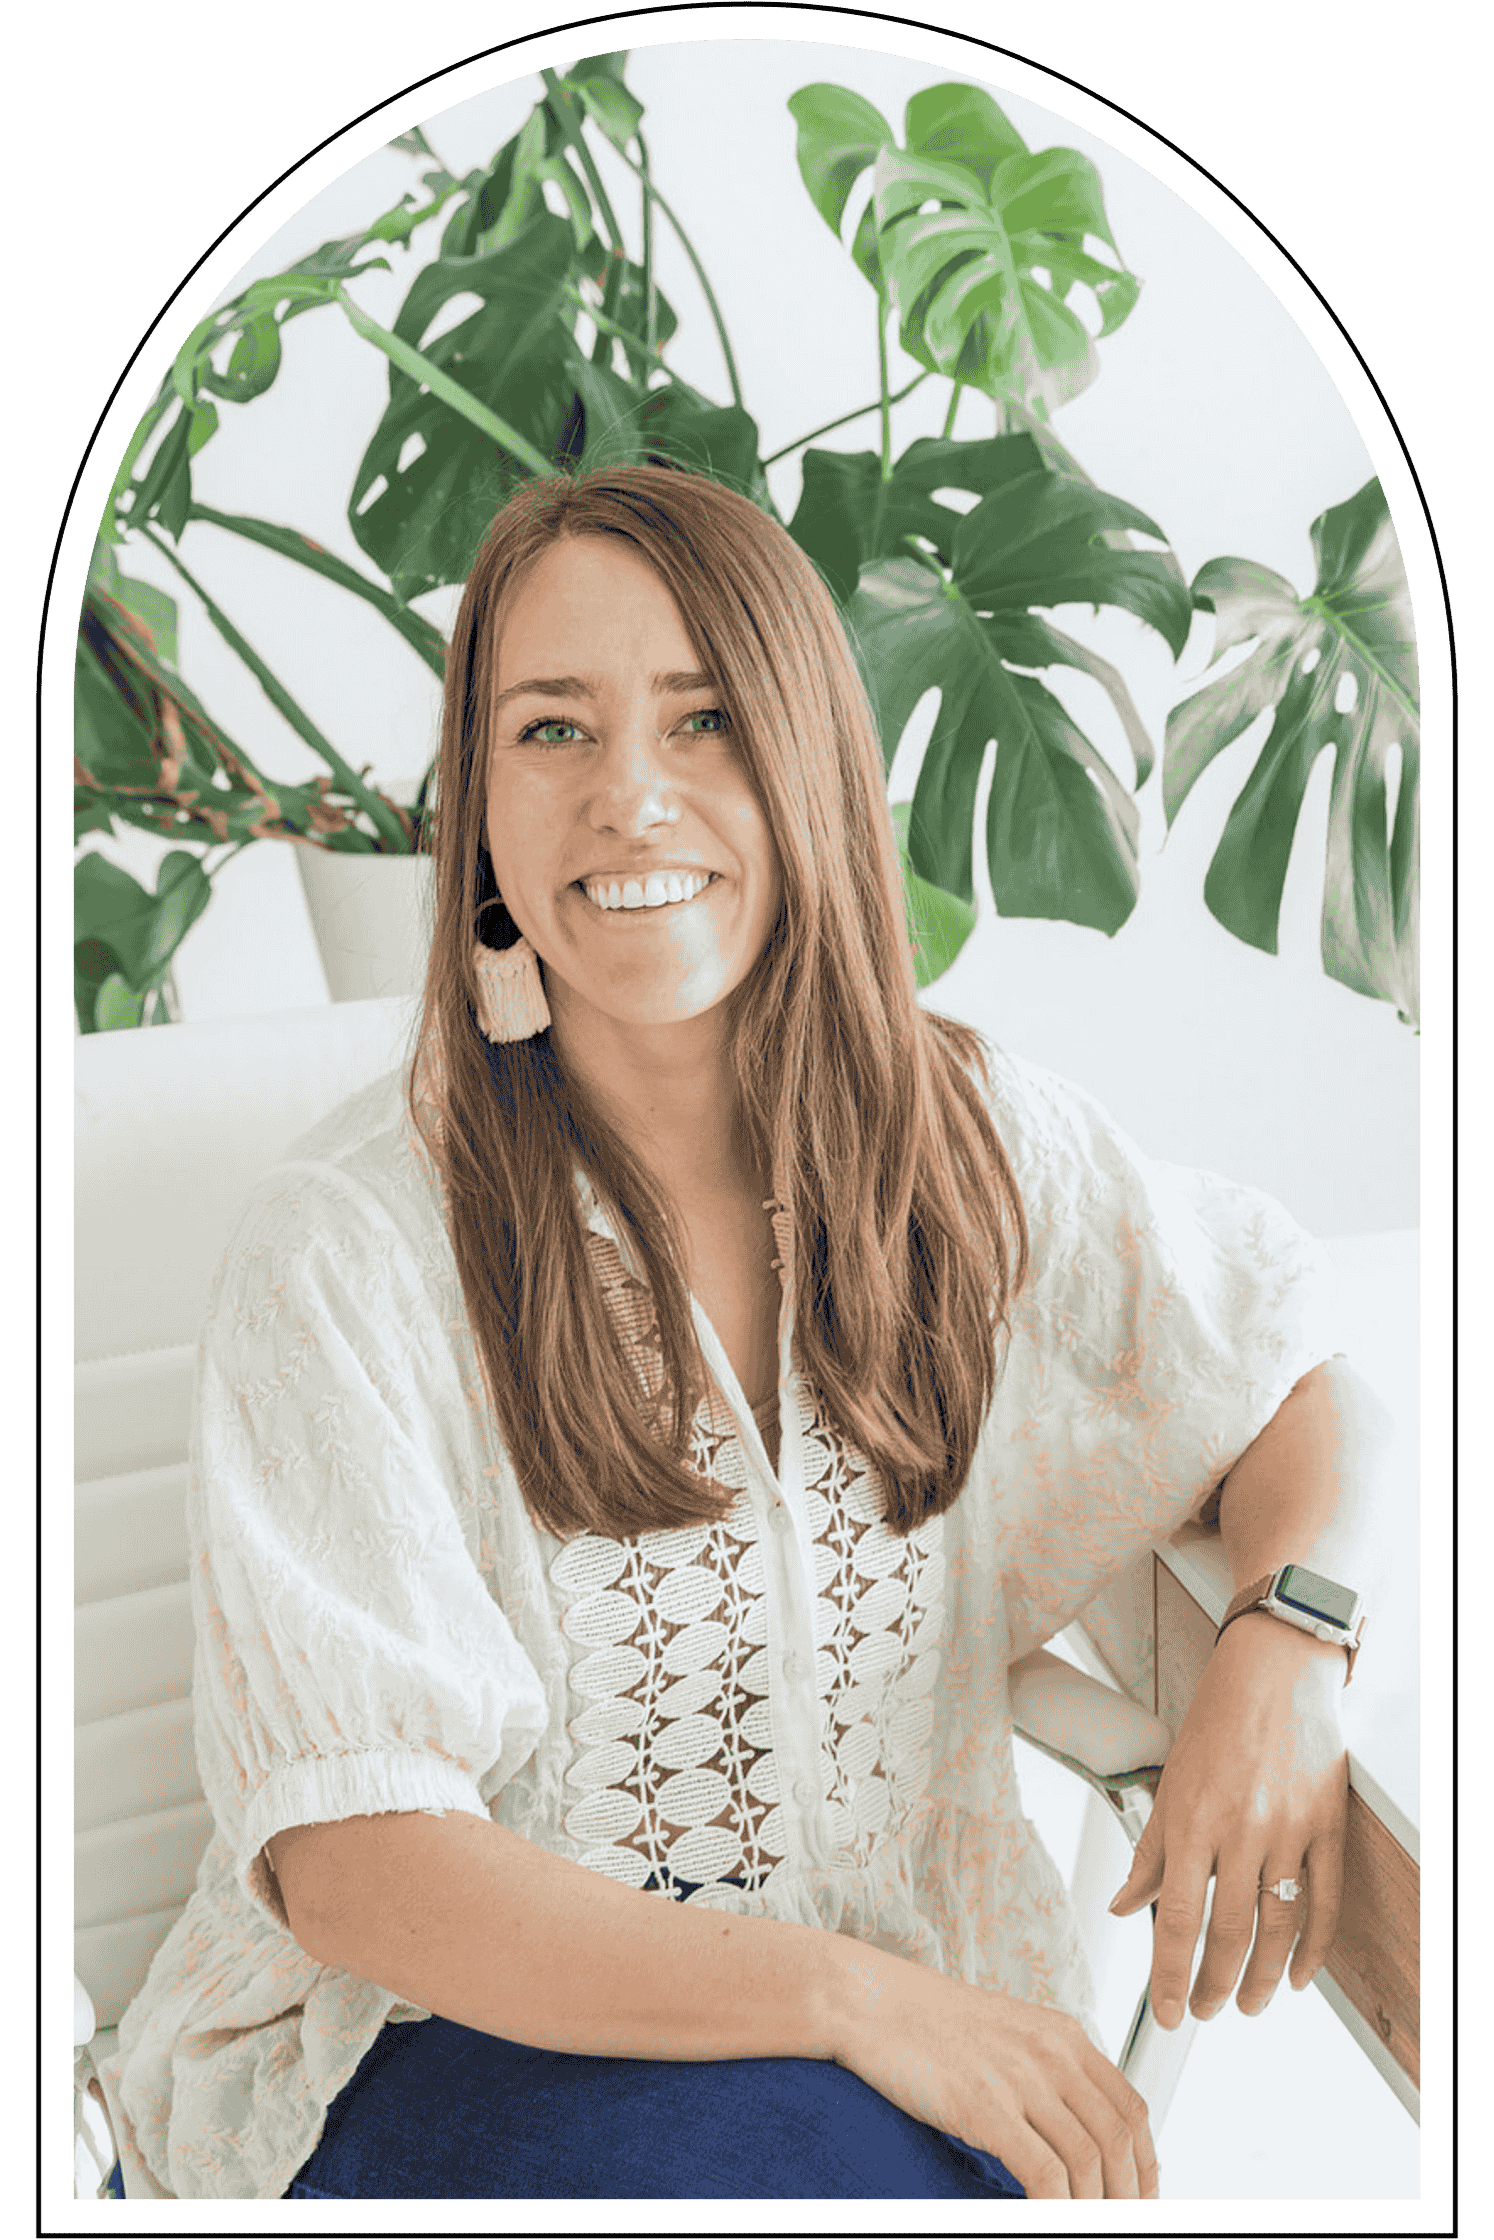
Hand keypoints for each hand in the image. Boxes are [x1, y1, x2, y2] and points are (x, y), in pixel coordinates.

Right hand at [828, 1943, 1158, 2198]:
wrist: (871, 2000)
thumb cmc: (931, 2022)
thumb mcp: (1009, 2033)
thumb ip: (1049, 2068)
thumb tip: (1079, 2124)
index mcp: (1063, 2035)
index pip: (1131, 2108)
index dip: (1147, 2162)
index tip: (1142, 2194)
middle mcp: (1052, 2054)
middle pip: (1118, 2139)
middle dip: (1128, 2193)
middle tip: (1122, 2221)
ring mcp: (1019, 2079)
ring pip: (1088, 2162)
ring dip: (1094, 2205)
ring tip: (1086, 2226)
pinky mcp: (984, 2107)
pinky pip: (1042, 2174)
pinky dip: (1054, 2207)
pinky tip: (1045, 2216)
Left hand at [1107, 1611, 1348, 2027]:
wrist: (1274, 1671)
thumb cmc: (1216, 1722)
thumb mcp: (1170, 1783)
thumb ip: (1150, 1852)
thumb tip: (1122, 1907)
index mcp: (1191, 1819)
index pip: (1176, 1918)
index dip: (1169, 1975)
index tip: (1167, 2012)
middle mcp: (1240, 1830)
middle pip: (1228, 1933)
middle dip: (1213, 1985)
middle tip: (1203, 2011)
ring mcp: (1288, 1830)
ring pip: (1277, 1927)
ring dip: (1262, 1979)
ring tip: (1247, 2004)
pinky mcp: (1326, 1826)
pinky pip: (1324, 1902)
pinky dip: (1313, 1948)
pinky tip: (1300, 1976)